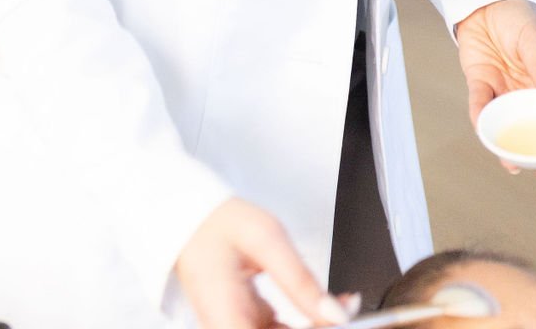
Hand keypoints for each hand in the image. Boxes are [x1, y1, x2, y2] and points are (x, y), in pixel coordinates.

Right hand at [175, 197, 358, 328]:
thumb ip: (301, 280)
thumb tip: (336, 315)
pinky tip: (322, 307)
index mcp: (227, 319)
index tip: (344, 320)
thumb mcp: (267, 239)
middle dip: (318, 327)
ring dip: (314, 325)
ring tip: (343, 303)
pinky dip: (304, 322)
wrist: (190, 218)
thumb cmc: (218, 223)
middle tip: (345, 307)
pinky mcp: (244, 326)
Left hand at [455, 0, 535, 180]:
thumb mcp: (533, 39)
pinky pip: (480, 106)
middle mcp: (526, 91)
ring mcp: (503, 90)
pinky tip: (484, 135)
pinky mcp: (480, 83)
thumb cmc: (517, 17)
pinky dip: (481, 121)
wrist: (485, 1)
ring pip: (508, 125)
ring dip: (509, 147)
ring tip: (513, 167)